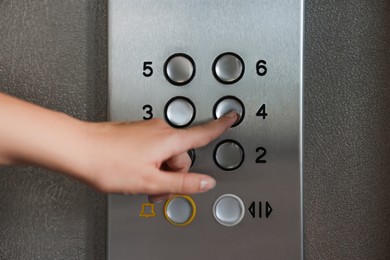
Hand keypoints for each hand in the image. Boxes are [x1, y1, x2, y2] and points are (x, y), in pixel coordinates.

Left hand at [78, 112, 237, 198]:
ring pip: (166, 154)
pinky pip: (153, 149)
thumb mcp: (151, 181)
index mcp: (169, 139)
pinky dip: (150, 163)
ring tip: (142, 183)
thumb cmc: (109, 161)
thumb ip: (183, 183)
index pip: (203, 132)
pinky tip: (134, 173)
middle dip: (174, 174)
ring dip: (160, 171)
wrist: (79, 149)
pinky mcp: (137, 132)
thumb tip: (206, 183)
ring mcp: (147, 130)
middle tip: (157, 190)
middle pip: (182, 154)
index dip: (221, 126)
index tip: (232, 117)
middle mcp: (160, 129)